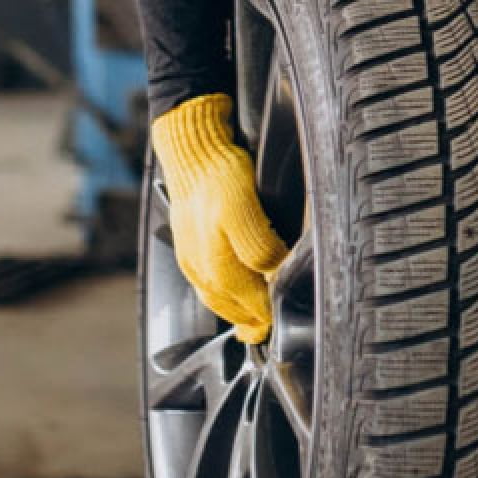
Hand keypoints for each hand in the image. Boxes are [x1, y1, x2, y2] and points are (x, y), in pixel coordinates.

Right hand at [149, 93, 288, 343]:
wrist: (191, 148)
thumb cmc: (218, 173)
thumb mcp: (243, 206)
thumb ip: (258, 246)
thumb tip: (275, 276)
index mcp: (216, 263)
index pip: (252, 303)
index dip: (271, 313)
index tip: (289, 321)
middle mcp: (202, 267)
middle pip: (233, 307)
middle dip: (254, 319)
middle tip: (273, 329)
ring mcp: (193, 258)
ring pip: (218, 297)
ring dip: (238, 311)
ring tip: (255, 321)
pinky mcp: (189, 247)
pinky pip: (207, 282)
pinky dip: (224, 294)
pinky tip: (234, 291)